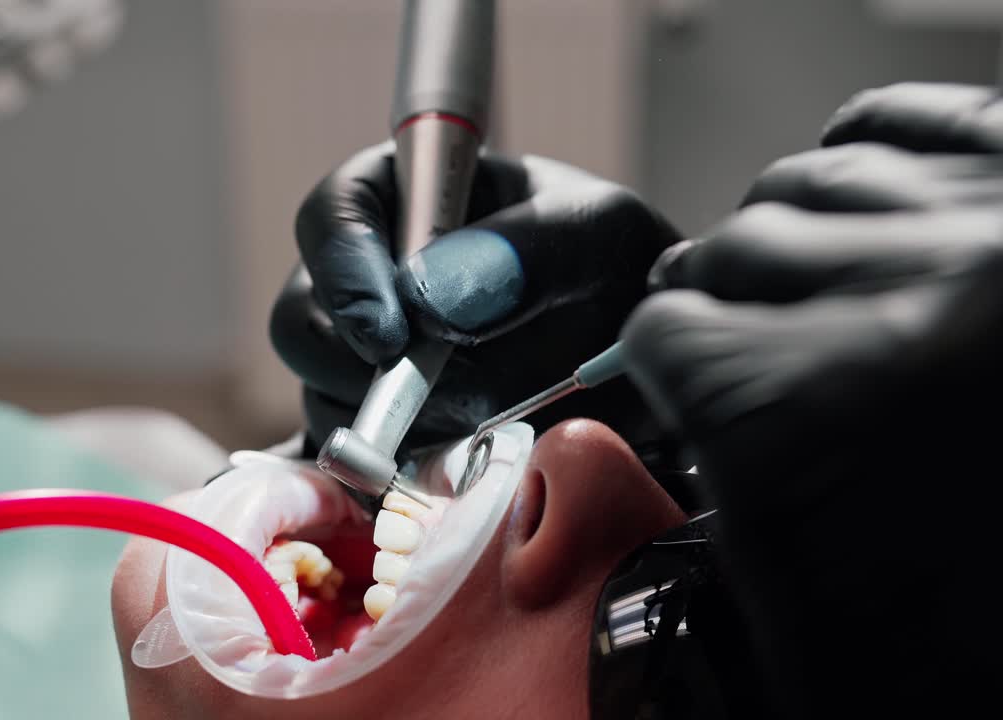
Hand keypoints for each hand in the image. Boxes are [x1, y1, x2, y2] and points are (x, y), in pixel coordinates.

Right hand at [271, 143, 682, 466]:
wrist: (648, 366)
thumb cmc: (623, 273)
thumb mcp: (602, 235)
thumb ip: (528, 248)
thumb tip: (426, 299)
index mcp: (411, 202)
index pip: (332, 216)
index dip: (342, 271)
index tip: (388, 334)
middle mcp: (373, 282)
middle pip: (303, 321)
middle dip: (362, 367)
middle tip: (445, 396)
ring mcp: (370, 365)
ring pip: (324, 398)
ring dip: (392, 426)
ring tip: (481, 430)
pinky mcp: (386, 434)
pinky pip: (349, 463)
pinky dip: (393, 474)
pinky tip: (452, 473)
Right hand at [620, 82, 1002, 716]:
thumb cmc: (973, 631)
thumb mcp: (807, 621)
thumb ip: (699, 512)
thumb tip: (635, 430)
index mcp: (813, 409)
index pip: (665, 332)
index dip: (669, 369)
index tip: (686, 388)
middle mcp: (906, 295)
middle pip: (732, 249)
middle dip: (724, 304)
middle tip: (744, 347)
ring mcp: (984, 223)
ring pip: (811, 179)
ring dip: (793, 237)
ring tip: (811, 290)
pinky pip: (906, 119)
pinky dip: (864, 154)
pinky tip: (859, 202)